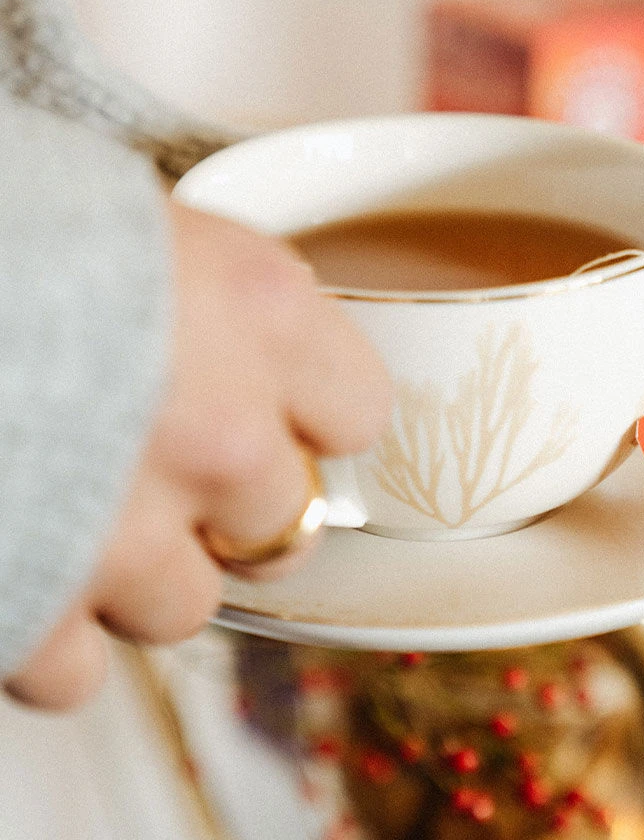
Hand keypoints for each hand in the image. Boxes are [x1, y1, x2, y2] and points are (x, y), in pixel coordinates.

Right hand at [3, 200, 391, 709]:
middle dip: (230, 507)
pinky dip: (45, 633)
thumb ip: (214, 300)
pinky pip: (80, 669)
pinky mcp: (32, 614)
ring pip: (187, 604)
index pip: (360, 410)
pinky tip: (11, 561)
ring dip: (134, 573)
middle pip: (286, 522)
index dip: (311, 417)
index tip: (277, 412)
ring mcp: (131, 535)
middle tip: (162, 468)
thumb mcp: (133, 223)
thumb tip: (247, 338)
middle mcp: (224, 434)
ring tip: (66, 507)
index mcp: (260, 314)